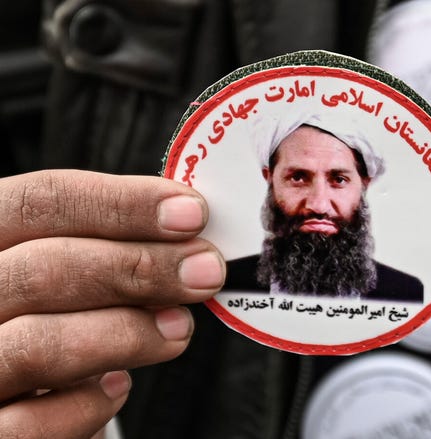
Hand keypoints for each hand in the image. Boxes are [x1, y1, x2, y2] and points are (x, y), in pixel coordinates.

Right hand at [0, 170, 224, 437]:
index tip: (192, 213)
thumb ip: (111, 251)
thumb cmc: (48, 321)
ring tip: (180, 328)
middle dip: (141, 266)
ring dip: (129, 332)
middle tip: (206, 270)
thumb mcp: (68, 273)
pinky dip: (89, 405)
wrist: (16, 400)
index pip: (39, 202)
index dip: (122, 203)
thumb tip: (188, 238)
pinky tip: (118, 387)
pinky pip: (32, 425)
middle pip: (43, 267)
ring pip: (39, 344)